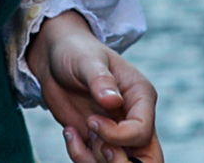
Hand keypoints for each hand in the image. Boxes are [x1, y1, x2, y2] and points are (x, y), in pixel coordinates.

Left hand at [27, 11, 162, 162]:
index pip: (142, 131)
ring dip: (94, 159)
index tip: (91, 120)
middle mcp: (133, 117)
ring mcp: (117, 132)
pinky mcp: (99, 140)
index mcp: (141, 96)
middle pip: (148, 157)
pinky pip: (96, 162)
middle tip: (97, 147)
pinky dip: (79, 156)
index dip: (117, 135)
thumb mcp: (86, 60)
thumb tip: (113, 101)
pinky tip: (68, 131)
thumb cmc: (76, 51)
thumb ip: (100, 80)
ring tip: (73, 131)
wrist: (55, 56)